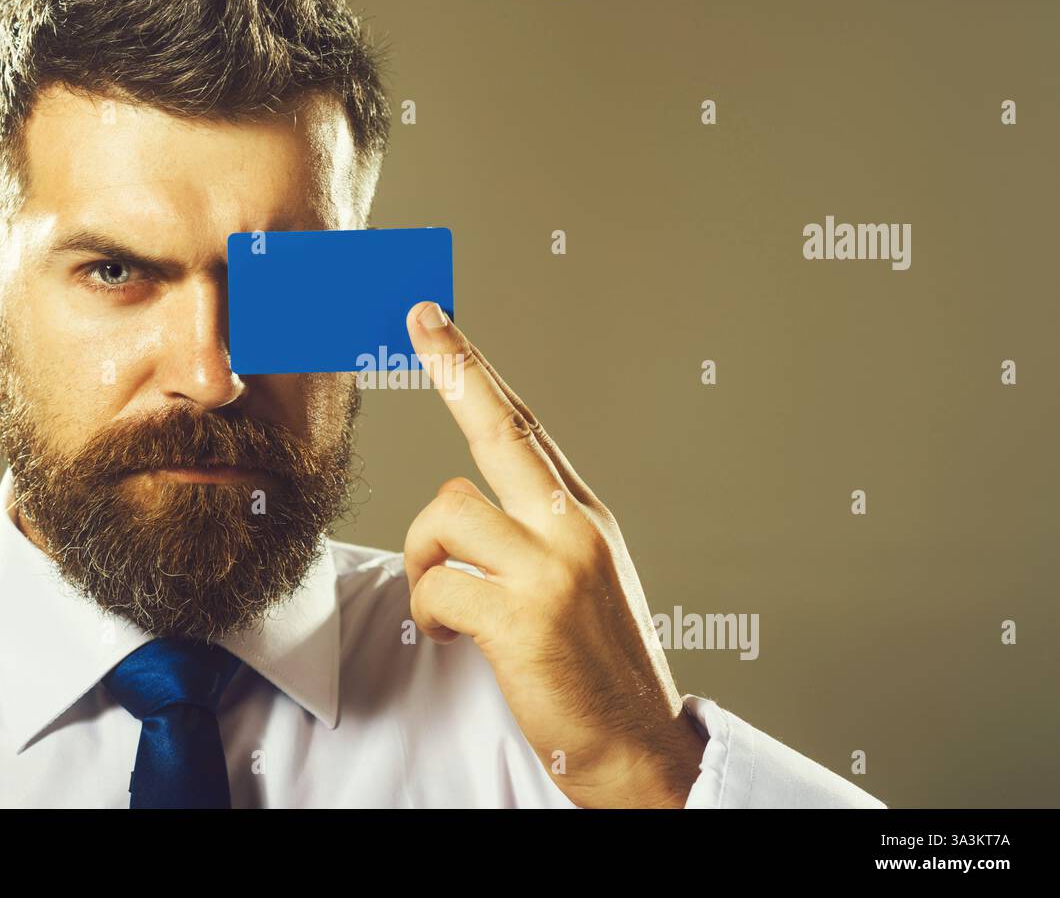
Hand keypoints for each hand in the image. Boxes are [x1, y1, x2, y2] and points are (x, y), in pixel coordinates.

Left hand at [402, 300, 705, 807]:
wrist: (642, 747)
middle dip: (455, 365)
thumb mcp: (579, 583)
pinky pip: (437, 585)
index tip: (439, 323)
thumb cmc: (598, 668)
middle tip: (419, 314)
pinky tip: (452, 636)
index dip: (476, 371)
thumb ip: (533, 535)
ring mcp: (552, 568)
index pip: (523, 427)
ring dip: (425, 555)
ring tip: (444, 598)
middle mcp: (572, 527)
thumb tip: (467, 505)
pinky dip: (429, 611)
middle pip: (500, 428)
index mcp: (582, 516)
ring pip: (445, 511)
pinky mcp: (525, 617)